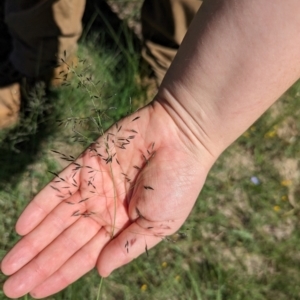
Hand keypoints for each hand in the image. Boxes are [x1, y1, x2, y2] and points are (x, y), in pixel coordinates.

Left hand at [1, 101, 213, 297]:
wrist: (181, 138)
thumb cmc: (177, 183)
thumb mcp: (160, 225)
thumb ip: (129, 247)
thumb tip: (101, 271)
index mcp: (123, 225)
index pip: (87, 255)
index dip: (62, 273)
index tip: (36, 293)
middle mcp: (105, 208)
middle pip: (66, 240)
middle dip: (40, 263)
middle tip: (12, 286)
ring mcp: (94, 186)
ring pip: (57, 218)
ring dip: (34, 240)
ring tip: (9, 265)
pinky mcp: (87, 163)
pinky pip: (58, 187)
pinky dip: (40, 206)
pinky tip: (22, 226)